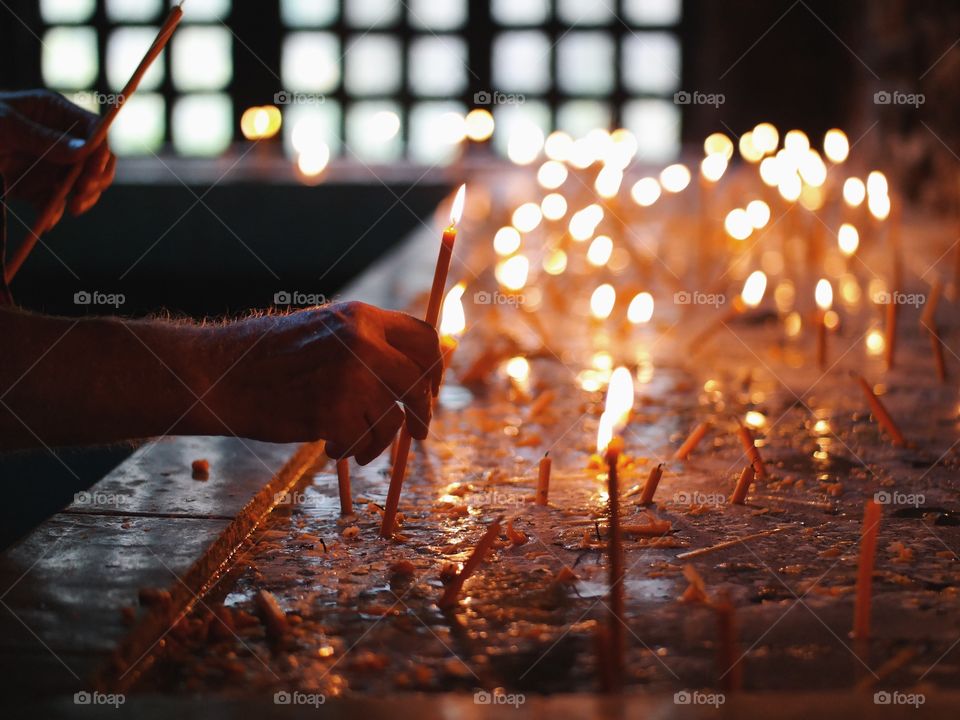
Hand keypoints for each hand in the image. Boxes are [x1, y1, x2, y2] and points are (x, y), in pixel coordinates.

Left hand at [0, 90, 115, 230]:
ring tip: (68, 210)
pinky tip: (45, 220)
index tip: (91, 174)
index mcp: (55, 113)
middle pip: (95, 162)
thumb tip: (86, 151)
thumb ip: (45, 138)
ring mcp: (50, 163)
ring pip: (81, 185)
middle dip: (94, 181)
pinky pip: (56, 201)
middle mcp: (59, 139)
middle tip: (80, 198)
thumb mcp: (6, 125)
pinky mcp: (37, 186)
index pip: (95, 131)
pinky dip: (54, 212)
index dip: (101, 153)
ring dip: (79, 200)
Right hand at [201, 302, 443, 464]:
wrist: (220, 374)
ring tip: (358, 448)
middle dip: (423, 412)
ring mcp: (350, 377)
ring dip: (379, 442)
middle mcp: (362, 342)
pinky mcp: (333, 412)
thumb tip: (412, 375)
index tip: (431, 389)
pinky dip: (353, 450)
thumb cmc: (268, 357)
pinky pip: (364, 441)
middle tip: (419, 432)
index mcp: (362, 317)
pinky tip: (334, 449)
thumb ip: (366, 343)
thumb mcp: (323, 330)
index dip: (434, 368)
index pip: (424, 338)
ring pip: (392, 419)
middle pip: (418, 382)